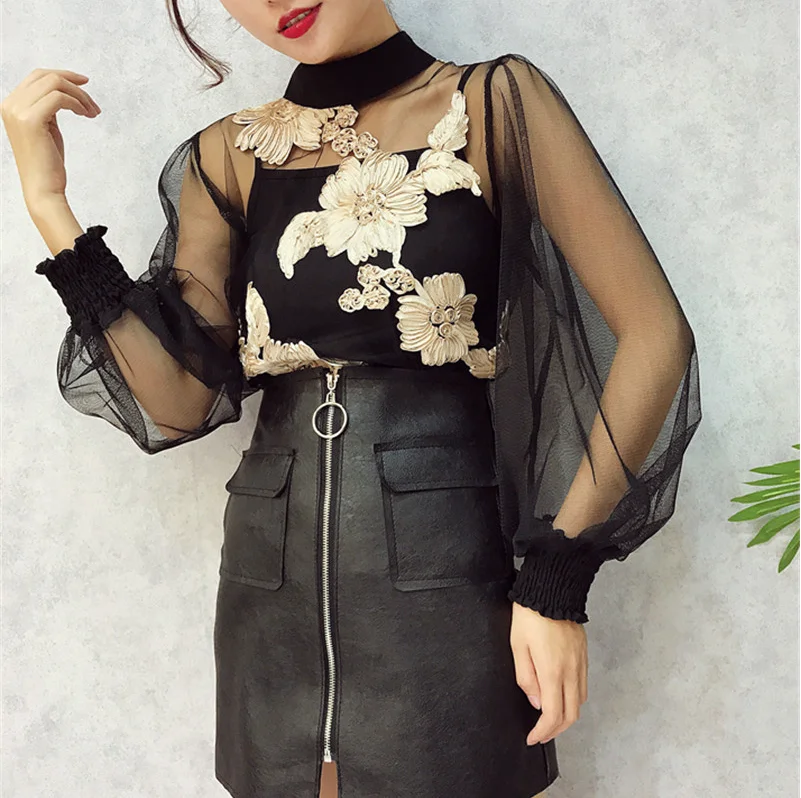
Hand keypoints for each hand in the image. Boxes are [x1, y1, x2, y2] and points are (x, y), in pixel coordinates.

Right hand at [0, 68, 100, 212]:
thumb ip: (48, 109)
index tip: (84, 83)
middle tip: (93, 101)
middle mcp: (10, 105)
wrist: (43, 189)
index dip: (63, 75)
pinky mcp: (31, 120)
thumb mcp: (47, 129)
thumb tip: (64, 93)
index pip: (36, 77)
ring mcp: (18, 111)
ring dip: (79, 95)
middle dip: (73, 83)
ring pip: (54, 84)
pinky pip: (59, 98)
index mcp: (11, 105)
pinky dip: (77, 103)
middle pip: (45, 76)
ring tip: (93, 112)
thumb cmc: (48, 164)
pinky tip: (86, 115)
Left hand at [510, 600, 587, 744]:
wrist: (551, 589)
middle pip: (571, 714)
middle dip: (556, 730)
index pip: (552, 715)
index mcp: (552, 670)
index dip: (543, 732)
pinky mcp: (584, 654)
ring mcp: (580, 662)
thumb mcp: (518, 645)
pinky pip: (583, 685)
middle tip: (541, 734)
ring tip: (549, 718)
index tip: (533, 738)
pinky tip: (561, 695)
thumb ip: (526, 677)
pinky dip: (573, 698)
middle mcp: (571, 670)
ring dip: (566, 715)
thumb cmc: (530, 615)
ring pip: (580, 701)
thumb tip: (535, 701)